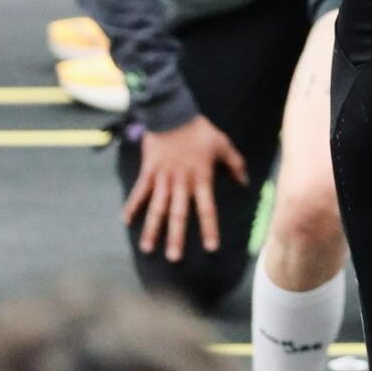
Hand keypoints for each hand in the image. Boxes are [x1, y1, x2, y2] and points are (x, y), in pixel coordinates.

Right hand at [124, 115, 247, 262]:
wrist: (172, 112)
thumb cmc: (199, 130)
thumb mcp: (222, 143)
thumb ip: (235, 163)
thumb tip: (245, 182)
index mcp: (201, 178)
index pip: (207, 208)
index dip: (209, 227)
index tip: (210, 248)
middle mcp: (181, 183)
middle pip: (178, 214)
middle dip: (176, 237)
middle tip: (173, 258)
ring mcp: (162, 178)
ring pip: (157, 208)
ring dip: (152, 228)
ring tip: (147, 248)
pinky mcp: (148, 171)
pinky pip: (140, 191)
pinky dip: (132, 205)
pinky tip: (126, 221)